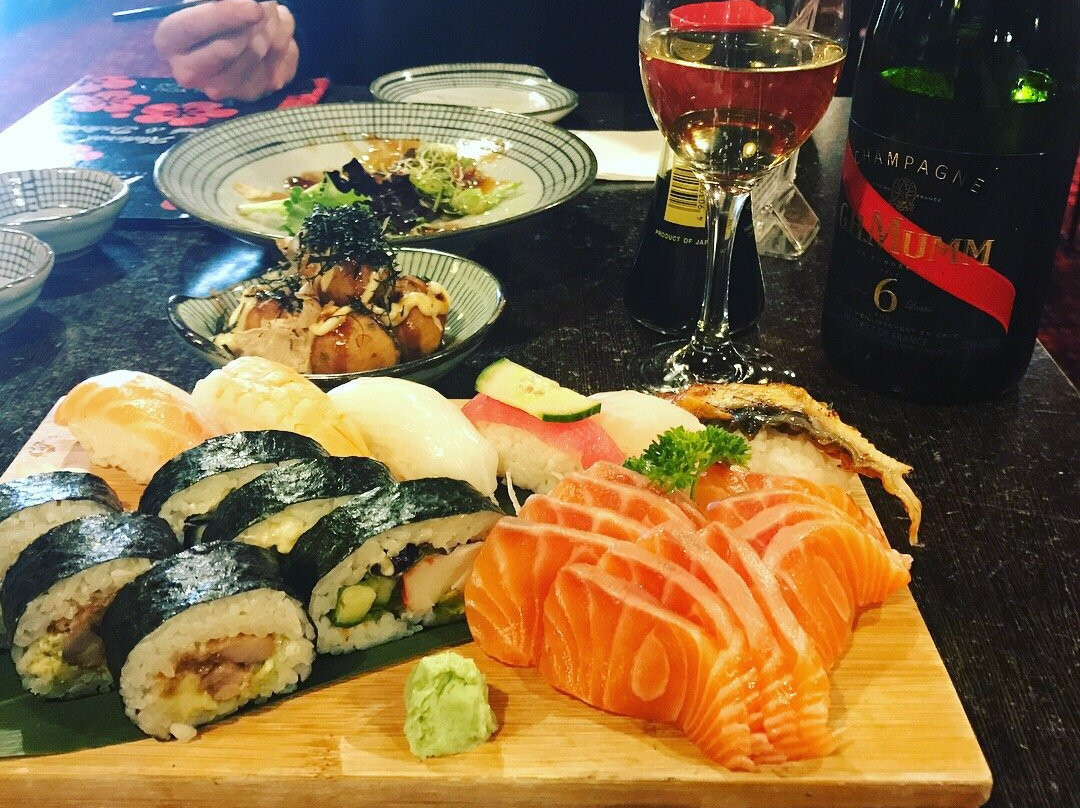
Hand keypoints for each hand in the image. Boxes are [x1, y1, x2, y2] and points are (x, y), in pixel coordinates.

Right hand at [154, 0, 298, 101]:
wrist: (226, 35)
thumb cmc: (209, 11)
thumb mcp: (203, 2)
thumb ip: (216, 2)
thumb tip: (248, 3)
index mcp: (170, 40)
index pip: (193, 28)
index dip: (225, 15)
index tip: (252, 6)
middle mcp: (190, 72)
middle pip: (229, 46)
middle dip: (254, 20)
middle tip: (262, 4)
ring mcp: (223, 88)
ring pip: (260, 52)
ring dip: (273, 24)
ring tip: (269, 10)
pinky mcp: (253, 92)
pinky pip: (279, 59)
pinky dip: (284, 37)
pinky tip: (275, 28)